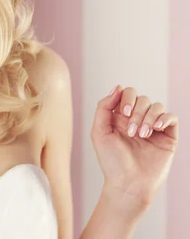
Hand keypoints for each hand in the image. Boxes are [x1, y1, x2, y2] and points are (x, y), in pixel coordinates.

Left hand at [91, 85, 178, 210]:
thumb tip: (117, 87)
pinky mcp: (168, 137)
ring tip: (142, 136)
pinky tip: (156, 129)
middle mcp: (137, 119)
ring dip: (149, 118)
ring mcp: (153, 127)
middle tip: (131, 132)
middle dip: (138, 112)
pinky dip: (165, 119)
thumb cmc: (112, 161)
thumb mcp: (99, 131)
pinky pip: (171, 117)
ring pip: (156, 106)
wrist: (129, 184)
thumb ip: (104, 107)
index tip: (125, 111)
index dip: (127, 97)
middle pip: (142, 98)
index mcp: (120, 116)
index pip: (127, 93)